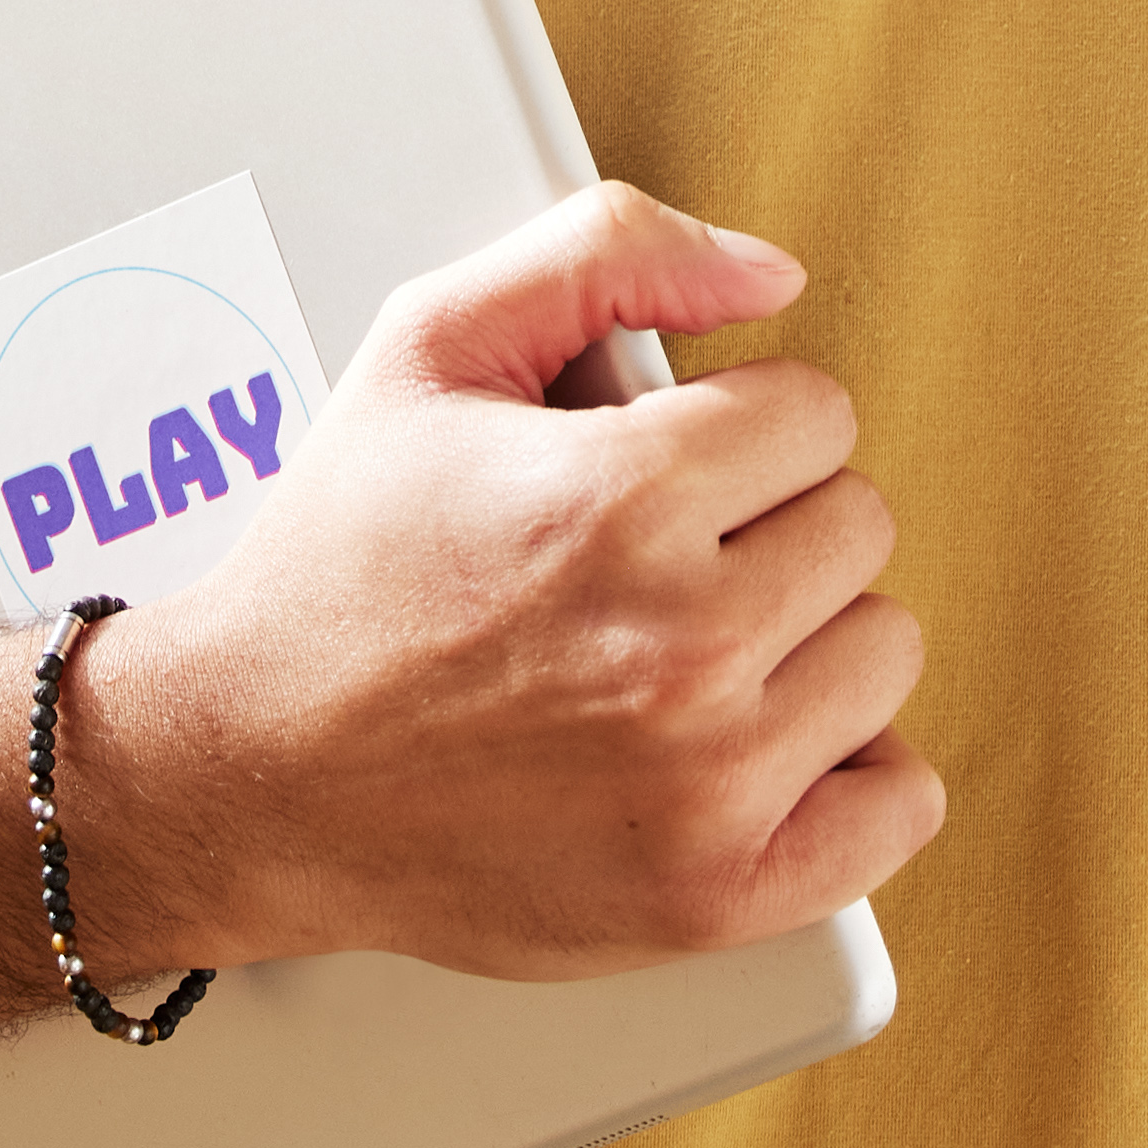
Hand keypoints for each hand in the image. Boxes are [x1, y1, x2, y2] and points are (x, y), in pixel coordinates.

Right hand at [78, 183, 939, 982]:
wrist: (251, 772)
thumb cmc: (338, 566)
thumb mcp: (431, 344)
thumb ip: (606, 254)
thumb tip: (773, 276)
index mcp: (622, 498)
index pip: (820, 415)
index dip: (734, 431)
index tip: (663, 473)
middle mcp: (680, 641)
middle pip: (858, 527)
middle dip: (764, 527)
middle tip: (656, 565)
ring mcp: (707, 780)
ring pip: (882, 652)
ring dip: (803, 645)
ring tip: (682, 655)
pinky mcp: (716, 893)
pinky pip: (896, 806)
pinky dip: (851, 778)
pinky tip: (757, 747)